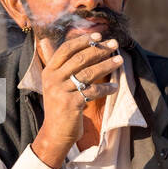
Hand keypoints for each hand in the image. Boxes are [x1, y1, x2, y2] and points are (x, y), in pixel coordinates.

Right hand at [31, 32, 122, 168]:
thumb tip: (66, 44)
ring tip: (119, 60)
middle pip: (79, 59)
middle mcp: (52, 79)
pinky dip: (106, 89)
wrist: (55, 133)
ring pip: (88, 73)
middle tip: (114, 44)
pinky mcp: (71, 103)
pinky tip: (115, 87)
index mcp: (49, 71)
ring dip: (106, 65)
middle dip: (99, 50)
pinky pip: (93, 91)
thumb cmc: (61, 106)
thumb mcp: (56, 84)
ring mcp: (61, 91)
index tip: (98, 35)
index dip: (82, 40)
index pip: (65, 50)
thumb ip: (63, 66)